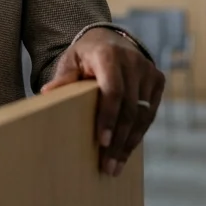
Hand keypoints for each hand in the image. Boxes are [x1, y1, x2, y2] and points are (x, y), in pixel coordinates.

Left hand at [40, 28, 164, 176]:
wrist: (110, 39)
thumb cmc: (85, 55)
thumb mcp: (70, 60)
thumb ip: (64, 77)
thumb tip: (47, 92)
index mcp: (109, 56)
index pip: (113, 91)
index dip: (109, 118)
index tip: (103, 143)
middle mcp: (133, 62)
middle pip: (130, 108)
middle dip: (119, 140)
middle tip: (108, 166)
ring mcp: (148, 71)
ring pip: (143, 114)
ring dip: (130, 142)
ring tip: (116, 166)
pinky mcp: (157, 80)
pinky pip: (149, 113)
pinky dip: (138, 133)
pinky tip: (127, 150)